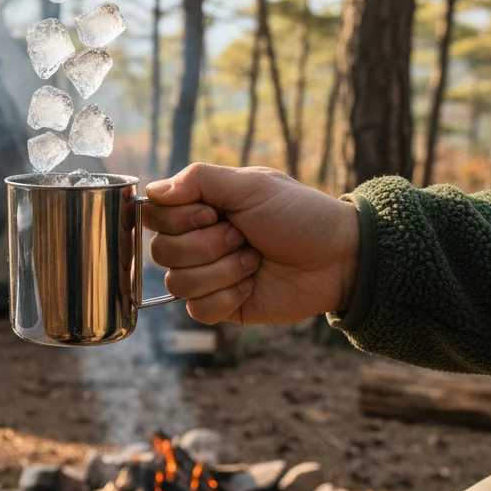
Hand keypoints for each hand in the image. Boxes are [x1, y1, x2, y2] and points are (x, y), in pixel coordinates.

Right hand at [143, 163, 359, 325]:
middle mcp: (196, 240)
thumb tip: (152, 191)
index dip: (179, 219)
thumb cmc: (299, 214)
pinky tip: (251, 285)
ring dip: (221, 271)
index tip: (213, 213)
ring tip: (253, 260)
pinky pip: (196, 310)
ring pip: (177, 283)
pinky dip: (226, 297)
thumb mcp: (250, 185)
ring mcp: (206, 275)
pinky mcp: (220, 306)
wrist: (338, 257)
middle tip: (243, 236)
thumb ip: (198, 179)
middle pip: (160, 251)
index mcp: (199, 208)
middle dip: (207, 245)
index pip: (154, 216)